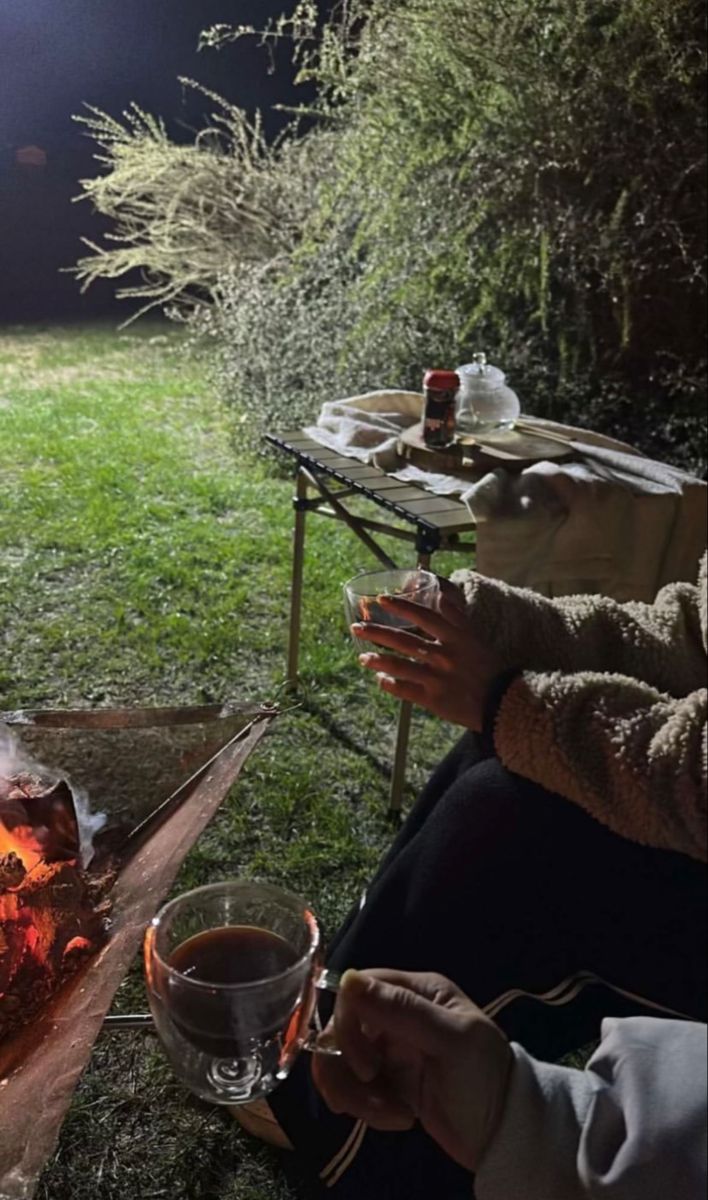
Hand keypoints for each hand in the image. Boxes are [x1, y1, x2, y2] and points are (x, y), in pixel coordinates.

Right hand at [312, 969, 512, 1172]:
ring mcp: (390, 1050)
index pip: (357, 991)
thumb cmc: (484, 1077)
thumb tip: (348, 980)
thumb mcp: (451, 1040)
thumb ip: (402, 1010)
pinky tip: (399, 1119)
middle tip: (376, 1093)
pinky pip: (353, 1088)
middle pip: (341, 1029)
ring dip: (357, 1094)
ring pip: (341, 1062)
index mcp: (417, 992)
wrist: (505, 1135)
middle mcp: (398, 1015)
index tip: (365, 1065)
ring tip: (393, 1116)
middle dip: (350, 1068)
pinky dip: (366, 1108)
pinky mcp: (387, 1082)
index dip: (348, 1025)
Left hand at [352, 582, 502, 731]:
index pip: (423, 616)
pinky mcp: (434, 700)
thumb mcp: (474, 637)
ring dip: (378, 660)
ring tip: (362, 657)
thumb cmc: (485, 666)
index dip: (400, 606)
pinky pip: (406, 690)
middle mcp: (445, 655)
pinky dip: (390, 685)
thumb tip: (440, 594)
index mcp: (456, 637)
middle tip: (356, 628)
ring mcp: (438, 678)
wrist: (500, 701)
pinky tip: (380, 679)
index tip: (381, 599)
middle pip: (404, 640)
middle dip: (376, 633)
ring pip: (400, 666)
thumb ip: (456, 616)